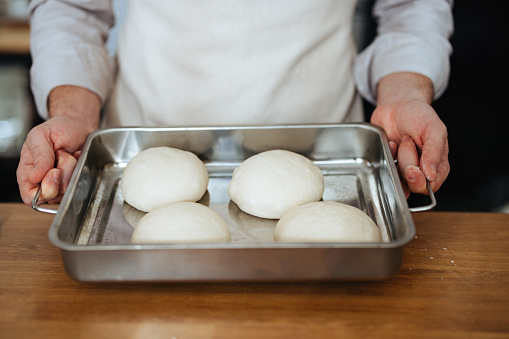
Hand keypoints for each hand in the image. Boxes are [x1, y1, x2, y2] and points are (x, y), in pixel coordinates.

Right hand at [17, 85, 100, 205]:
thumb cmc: (58, 129)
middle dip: (62, 174)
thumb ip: (39, 155)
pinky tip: (78, 159)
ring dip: (72, 169)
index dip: (43, 190)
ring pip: (68, 190)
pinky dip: (81, 170)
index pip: (29, 196)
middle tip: (61, 155)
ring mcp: (60, 184)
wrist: (78, 126)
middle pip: (52, 196)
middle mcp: (42, 181)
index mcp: (28, 172)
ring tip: (69, 155)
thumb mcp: (41, 134)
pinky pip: (79, 186)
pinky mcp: (74, 183)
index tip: (54, 171)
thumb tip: (34, 177)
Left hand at [372, 73, 449, 196]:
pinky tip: (392, 143)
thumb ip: (434, 152)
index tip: (413, 168)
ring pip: (399, 179)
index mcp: (438, 163)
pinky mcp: (390, 164)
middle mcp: (422, 169)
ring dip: (397, 158)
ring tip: (402, 141)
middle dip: (407, 163)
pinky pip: (386, 170)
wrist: (397, 105)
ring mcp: (404, 168)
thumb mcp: (434, 129)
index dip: (421, 181)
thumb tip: (431, 176)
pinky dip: (388, 154)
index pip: (432, 185)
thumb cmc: (419, 115)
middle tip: (408, 143)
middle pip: (413, 184)